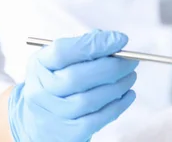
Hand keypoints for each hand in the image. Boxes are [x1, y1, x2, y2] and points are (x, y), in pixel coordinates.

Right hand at [7, 30, 137, 141]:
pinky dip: (118, 105)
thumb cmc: (58, 83)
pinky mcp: (68, 133)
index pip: (63, 52)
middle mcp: (40, 91)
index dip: (95, 44)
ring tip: (131, 76)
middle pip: (77, 77)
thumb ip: (84, 46)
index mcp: (39, 65)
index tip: (121, 40)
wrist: (42, 122)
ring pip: (90, 99)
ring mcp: (53, 114)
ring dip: (118, 85)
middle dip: (112, 67)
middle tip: (131, 61)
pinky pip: (98, 119)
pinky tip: (128, 94)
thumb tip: (113, 41)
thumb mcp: (61, 60)